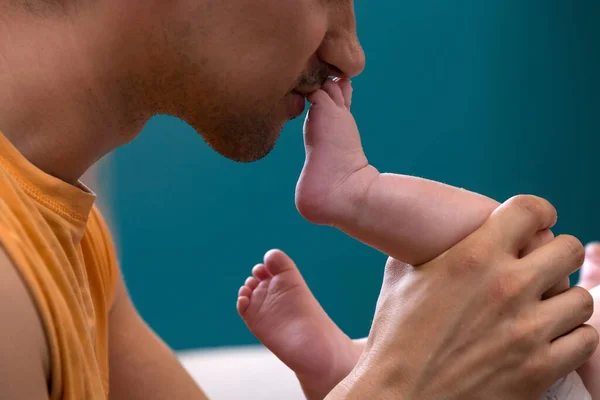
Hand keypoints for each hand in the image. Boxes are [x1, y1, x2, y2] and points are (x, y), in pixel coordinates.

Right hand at [329, 195, 597, 398]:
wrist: (398, 397)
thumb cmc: (394, 337)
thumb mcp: (400, 278)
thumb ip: (428, 249)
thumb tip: (434, 235)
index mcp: (472, 257)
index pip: (531, 210)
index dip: (539, 212)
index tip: (539, 223)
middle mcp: (506, 286)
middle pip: (567, 248)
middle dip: (555, 255)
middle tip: (541, 267)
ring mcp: (527, 330)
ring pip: (581, 298)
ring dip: (564, 300)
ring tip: (545, 308)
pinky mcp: (540, 368)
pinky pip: (584, 340)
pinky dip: (570, 338)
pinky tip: (548, 338)